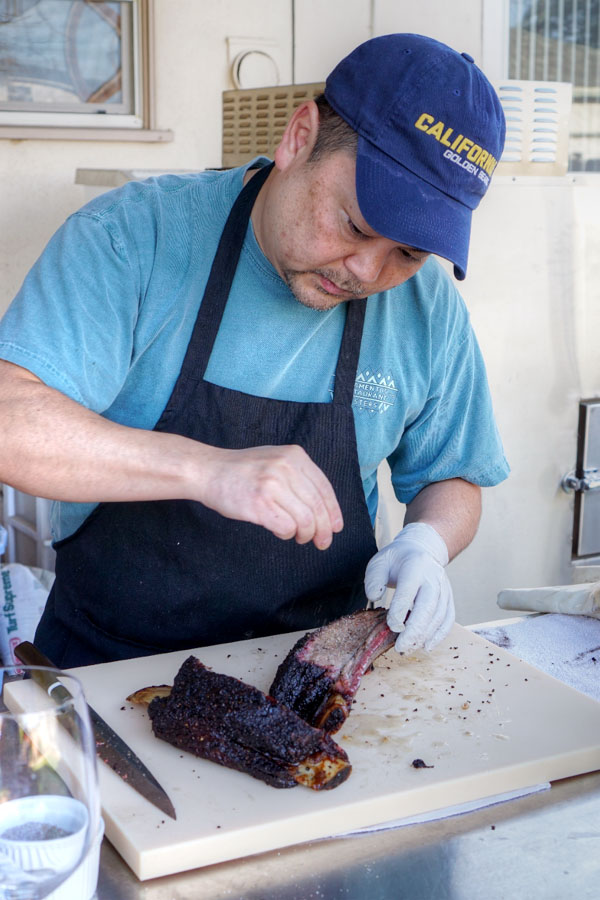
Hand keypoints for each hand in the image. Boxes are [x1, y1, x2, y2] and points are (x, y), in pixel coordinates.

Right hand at [199, 444, 343, 549]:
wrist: (208, 471)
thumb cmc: (242, 471)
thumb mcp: (275, 460)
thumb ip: (299, 476)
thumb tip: (325, 510)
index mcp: (295, 455)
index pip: (324, 488)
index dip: (333, 511)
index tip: (336, 527)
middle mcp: (286, 467)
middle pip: (317, 506)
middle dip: (324, 529)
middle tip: (322, 542)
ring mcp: (272, 485)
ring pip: (305, 520)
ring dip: (306, 534)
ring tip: (300, 537)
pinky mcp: (259, 503)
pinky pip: (286, 527)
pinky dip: (287, 534)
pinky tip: (281, 532)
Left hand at [364, 522, 454, 652]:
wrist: (421, 550)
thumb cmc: (396, 560)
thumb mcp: (379, 562)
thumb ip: (374, 579)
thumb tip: (374, 596)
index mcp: (414, 566)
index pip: (408, 592)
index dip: (399, 612)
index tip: (390, 626)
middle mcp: (433, 577)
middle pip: (428, 607)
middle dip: (414, 631)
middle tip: (401, 647)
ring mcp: (444, 588)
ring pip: (439, 616)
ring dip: (425, 636)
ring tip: (409, 648)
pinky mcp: (448, 598)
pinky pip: (448, 619)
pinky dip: (439, 635)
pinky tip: (427, 646)